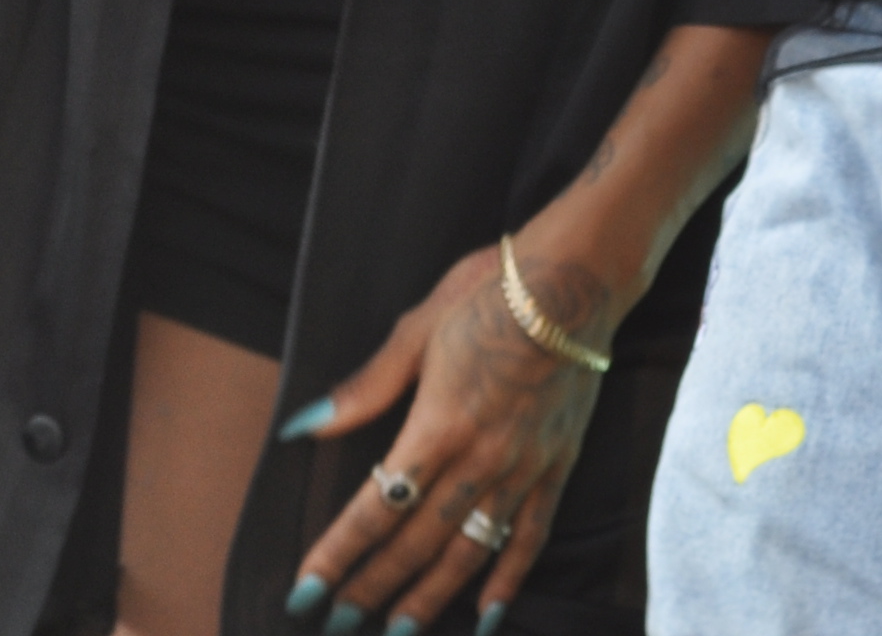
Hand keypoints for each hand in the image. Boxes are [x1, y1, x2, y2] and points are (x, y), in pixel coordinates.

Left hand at [284, 239, 606, 634]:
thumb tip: (305, 426)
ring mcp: (522, 469)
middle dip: (372, 589)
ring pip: (467, 552)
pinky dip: (507, 579)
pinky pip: (529, 538)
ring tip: (397, 633)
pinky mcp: (555, 468)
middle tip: (335, 626)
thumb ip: (365, 388)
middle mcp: (480, 459)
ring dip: (428, 598)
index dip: (337, 555)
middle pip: (416, 542)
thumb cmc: (488, 293)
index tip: (305, 593)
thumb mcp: (416, 329)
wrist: (576, 281)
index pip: (375, 508)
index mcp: (437, 425)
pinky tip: (486, 614)